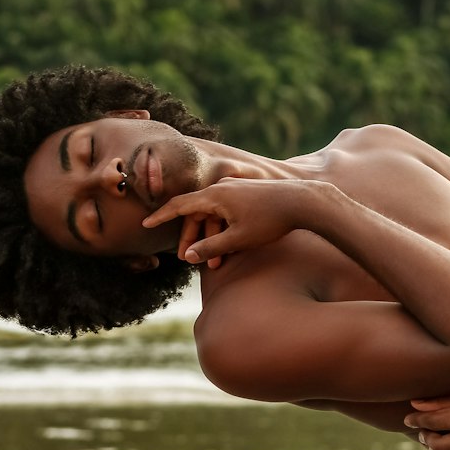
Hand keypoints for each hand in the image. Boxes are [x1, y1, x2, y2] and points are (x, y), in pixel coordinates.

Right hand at [142, 177, 319, 264]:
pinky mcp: (247, 193)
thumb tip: (187, 257)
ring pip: (212, 213)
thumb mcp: (238, 239)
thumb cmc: (271, 221)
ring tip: (213, 261)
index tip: (145, 223)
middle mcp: (222, 188)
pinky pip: (226, 210)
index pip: (180, 205)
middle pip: (195, 212)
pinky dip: (223, 228)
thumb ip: (210, 248)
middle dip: (189, 236)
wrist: (303, 201)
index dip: (161, 215)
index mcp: (215, 196)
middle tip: (181, 257)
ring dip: (209, 236)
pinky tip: (228, 245)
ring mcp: (235, 189)